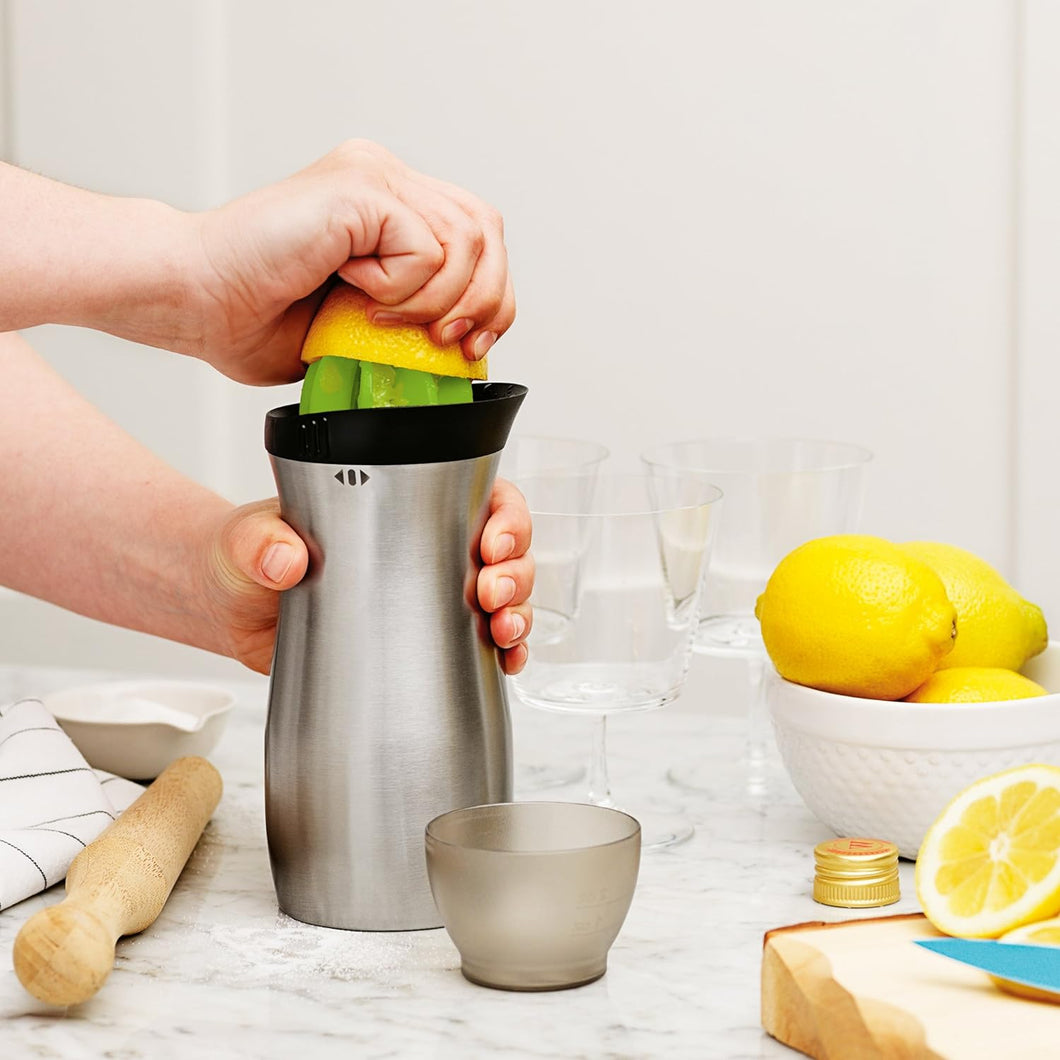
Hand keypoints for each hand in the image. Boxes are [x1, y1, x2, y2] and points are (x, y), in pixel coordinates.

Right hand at [193, 140, 515, 383]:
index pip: (477, 234)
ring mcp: (371, 174)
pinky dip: (402, 289)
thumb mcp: (355, 327)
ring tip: (383, 319)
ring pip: (465, 239)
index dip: (492, 294)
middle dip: (486, 300)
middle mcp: (382, 176)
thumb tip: (456, 346)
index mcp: (384, 203)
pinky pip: (424, 248)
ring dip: (437, 301)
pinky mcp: (358, 188)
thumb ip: (408, 319)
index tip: (469, 346)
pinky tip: (355, 293)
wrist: (193, 300)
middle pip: (486, 228)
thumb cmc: (250, 313)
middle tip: (450, 342)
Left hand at [204, 478, 532, 674]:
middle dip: (516, 571)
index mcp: (396, 501)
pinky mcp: (418, 638)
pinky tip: (505, 663)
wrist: (229, 610)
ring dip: (517, 613)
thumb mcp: (246, 539)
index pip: (477, 493)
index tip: (492, 543)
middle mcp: (423, 545)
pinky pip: (479, 642)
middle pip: (504, 548)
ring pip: (503, 595)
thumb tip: (285, 557)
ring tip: (502, 634)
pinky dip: (503, 652)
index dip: (504, 515)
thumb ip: (259, 541)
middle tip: (491, 594)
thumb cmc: (243, 554)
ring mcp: (426, 593)